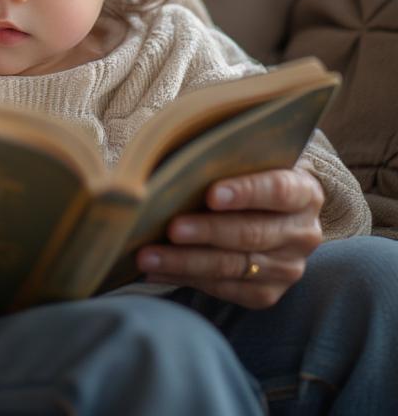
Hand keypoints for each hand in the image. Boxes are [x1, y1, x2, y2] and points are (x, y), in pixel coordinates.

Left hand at [135, 166, 323, 307]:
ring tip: (148, 257)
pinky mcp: (267, 293)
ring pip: (233, 266)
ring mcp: (288, 268)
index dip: (246, 192)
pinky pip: (224, 289)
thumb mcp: (247, 160)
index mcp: (304, 192)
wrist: (270, 210)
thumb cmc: (246, 174)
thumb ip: (225, 158)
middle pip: (252, 233)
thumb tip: (179, 163)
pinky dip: (186, 279)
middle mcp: (302, 233)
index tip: (211, 195)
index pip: (279, 190)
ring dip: (186, 262)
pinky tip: (156, 272)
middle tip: (171, 228)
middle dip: (207, 232)